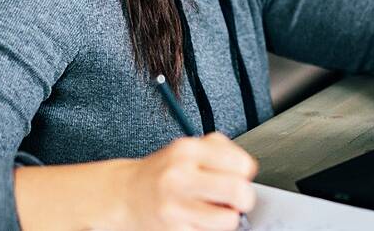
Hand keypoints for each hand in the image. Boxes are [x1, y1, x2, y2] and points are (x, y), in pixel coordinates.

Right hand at [115, 132, 257, 230]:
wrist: (126, 195)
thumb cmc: (163, 172)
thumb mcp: (188, 149)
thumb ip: (220, 153)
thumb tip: (248, 172)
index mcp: (187, 151)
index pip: (241, 164)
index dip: (245, 173)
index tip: (239, 176)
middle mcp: (179, 177)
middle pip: (238, 191)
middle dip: (244, 198)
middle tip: (236, 199)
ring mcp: (174, 208)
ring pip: (228, 220)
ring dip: (227, 218)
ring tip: (215, 210)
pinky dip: (209, 229)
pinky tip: (198, 219)